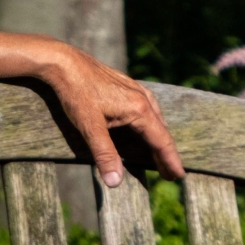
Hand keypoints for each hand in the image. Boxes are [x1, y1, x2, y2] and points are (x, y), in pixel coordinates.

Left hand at [32, 40, 184, 186]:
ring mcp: (137, 90)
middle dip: (166, 153)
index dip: (170, 160)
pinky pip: (147, 109)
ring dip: (158, 139)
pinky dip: (150, 124)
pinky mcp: (127, 86)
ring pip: (155, 119)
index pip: (161, 141)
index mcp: (139, 110)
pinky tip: (145, 127)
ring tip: (159, 155)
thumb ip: (104, 155)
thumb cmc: (77, 94)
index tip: (179, 176)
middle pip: (161, 131)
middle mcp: (143, 99)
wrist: (64, 63)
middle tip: (170, 174)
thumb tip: (115, 182)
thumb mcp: (89, 128)